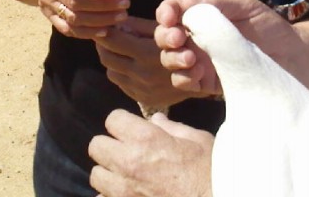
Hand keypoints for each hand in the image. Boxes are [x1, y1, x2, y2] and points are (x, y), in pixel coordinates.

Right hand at [24, 0, 129, 39]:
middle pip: (75, 3)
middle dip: (103, 7)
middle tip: (125, 5)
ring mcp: (46, 4)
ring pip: (73, 19)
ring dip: (99, 21)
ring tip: (120, 17)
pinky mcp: (48, 15)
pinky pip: (67, 29)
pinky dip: (86, 33)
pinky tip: (104, 30)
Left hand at [89, 110, 213, 196]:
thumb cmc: (212, 172)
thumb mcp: (198, 141)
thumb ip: (172, 128)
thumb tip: (156, 121)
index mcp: (146, 139)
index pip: (112, 119)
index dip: (122, 123)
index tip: (132, 130)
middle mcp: (129, 163)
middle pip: (96, 146)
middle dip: (110, 145)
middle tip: (126, 151)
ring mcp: (124, 191)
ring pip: (96, 175)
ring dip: (108, 173)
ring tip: (125, 176)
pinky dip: (112, 196)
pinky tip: (131, 194)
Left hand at [95, 16, 200, 109]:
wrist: (206, 76)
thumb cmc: (186, 44)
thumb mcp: (165, 30)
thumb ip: (138, 25)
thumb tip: (116, 21)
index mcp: (146, 53)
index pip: (111, 40)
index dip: (105, 30)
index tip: (104, 24)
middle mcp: (141, 74)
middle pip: (106, 57)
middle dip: (103, 44)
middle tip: (105, 35)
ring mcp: (142, 89)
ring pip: (111, 72)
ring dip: (111, 59)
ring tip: (116, 49)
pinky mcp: (143, 98)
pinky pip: (121, 84)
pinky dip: (120, 72)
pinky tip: (127, 63)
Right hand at [156, 0, 289, 96]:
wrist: (295, 59)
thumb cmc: (270, 28)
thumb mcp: (246, 6)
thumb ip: (217, 3)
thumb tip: (186, 2)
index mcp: (202, 17)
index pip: (173, 11)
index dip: (166, 11)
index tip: (171, 15)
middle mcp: (196, 39)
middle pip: (164, 36)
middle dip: (165, 36)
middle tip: (178, 38)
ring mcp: (200, 63)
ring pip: (169, 61)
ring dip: (173, 58)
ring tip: (191, 58)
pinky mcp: (207, 85)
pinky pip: (184, 83)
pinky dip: (184, 78)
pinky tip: (198, 73)